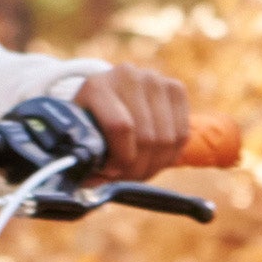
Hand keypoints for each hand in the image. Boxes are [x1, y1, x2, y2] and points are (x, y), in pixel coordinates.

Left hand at [77, 64, 191, 182]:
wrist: (107, 92)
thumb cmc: (90, 119)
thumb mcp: (79, 132)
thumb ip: (85, 155)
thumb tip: (92, 184)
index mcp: (97, 86)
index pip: (120, 127)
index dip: (120, 158)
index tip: (110, 172)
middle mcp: (128, 76)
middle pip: (147, 137)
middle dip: (137, 167)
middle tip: (126, 178)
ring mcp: (155, 80)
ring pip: (168, 138)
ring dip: (155, 165)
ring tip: (138, 171)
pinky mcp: (176, 88)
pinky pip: (182, 134)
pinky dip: (170, 155)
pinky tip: (154, 160)